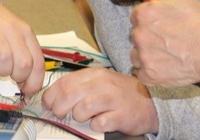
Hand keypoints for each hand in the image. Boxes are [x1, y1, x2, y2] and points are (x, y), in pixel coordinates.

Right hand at [0, 0, 44, 95]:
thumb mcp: (15, 33)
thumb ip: (23, 53)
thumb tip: (28, 82)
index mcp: (25, 32)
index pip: (38, 63)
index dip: (34, 82)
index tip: (28, 90)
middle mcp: (12, 32)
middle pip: (23, 65)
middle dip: (17, 78)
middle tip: (9, 75)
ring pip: (5, 63)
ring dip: (1, 72)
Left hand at [41, 67, 158, 134]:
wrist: (151, 102)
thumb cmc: (120, 94)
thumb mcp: (100, 83)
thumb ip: (79, 87)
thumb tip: (53, 99)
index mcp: (94, 74)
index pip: (64, 82)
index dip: (51, 96)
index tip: (48, 105)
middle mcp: (103, 84)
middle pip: (70, 95)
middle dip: (59, 108)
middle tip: (61, 115)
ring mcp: (113, 99)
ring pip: (83, 108)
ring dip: (78, 116)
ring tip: (83, 118)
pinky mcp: (122, 115)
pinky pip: (100, 123)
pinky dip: (95, 125)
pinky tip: (99, 123)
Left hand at [129, 0, 199, 85]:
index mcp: (144, 14)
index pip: (138, 15)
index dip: (152, 19)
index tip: (165, 23)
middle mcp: (138, 35)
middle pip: (137, 34)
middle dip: (149, 36)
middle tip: (170, 39)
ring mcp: (143, 56)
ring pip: (136, 54)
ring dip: (147, 54)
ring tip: (167, 54)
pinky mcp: (149, 75)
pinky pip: (141, 74)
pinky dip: (150, 72)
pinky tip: (164, 67)